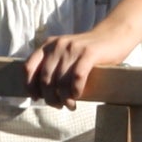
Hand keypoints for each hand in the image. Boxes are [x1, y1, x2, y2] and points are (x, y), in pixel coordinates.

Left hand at [24, 25, 138, 108]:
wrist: (113, 35)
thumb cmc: (87, 52)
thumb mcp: (64, 54)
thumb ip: (53, 66)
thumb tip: (41, 93)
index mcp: (48, 45)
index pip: (28, 68)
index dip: (30, 86)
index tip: (37, 98)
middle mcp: (57, 45)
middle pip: (45, 79)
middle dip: (50, 98)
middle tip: (58, 105)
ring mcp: (73, 48)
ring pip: (61, 81)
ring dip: (64, 98)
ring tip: (70, 105)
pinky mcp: (89, 53)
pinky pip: (77, 77)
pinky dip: (76, 90)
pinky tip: (78, 95)